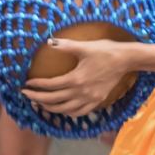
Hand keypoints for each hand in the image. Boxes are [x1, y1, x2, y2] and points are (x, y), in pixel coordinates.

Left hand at [20, 39, 136, 116]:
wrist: (127, 59)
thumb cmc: (106, 51)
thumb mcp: (85, 47)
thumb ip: (65, 45)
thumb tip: (48, 42)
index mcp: (76, 79)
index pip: (50, 85)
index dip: (37, 85)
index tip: (26, 83)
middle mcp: (81, 92)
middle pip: (54, 100)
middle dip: (37, 98)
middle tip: (27, 94)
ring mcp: (90, 98)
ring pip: (64, 109)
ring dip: (50, 108)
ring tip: (41, 103)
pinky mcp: (97, 100)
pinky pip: (79, 112)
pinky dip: (68, 113)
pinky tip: (63, 109)